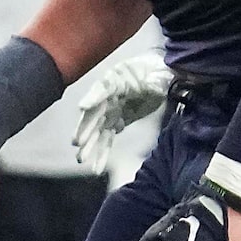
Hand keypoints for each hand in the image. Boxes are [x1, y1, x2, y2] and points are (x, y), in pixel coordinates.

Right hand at [72, 54, 170, 172]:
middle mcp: (108, 96)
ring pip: (97, 130)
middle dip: (85, 129)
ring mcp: (111, 110)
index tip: (83, 107)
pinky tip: (97, 168)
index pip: (102, 88)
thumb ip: (154, 82)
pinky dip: (102, 153)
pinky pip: (107, 139)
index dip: (93, 97)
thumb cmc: (158, 71)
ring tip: (81, 160)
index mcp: (116, 79)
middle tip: (78, 143)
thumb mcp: (159, 75)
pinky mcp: (117, 121)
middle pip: (94, 114)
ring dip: (90, 146)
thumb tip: (154, 87)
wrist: (163, 75)